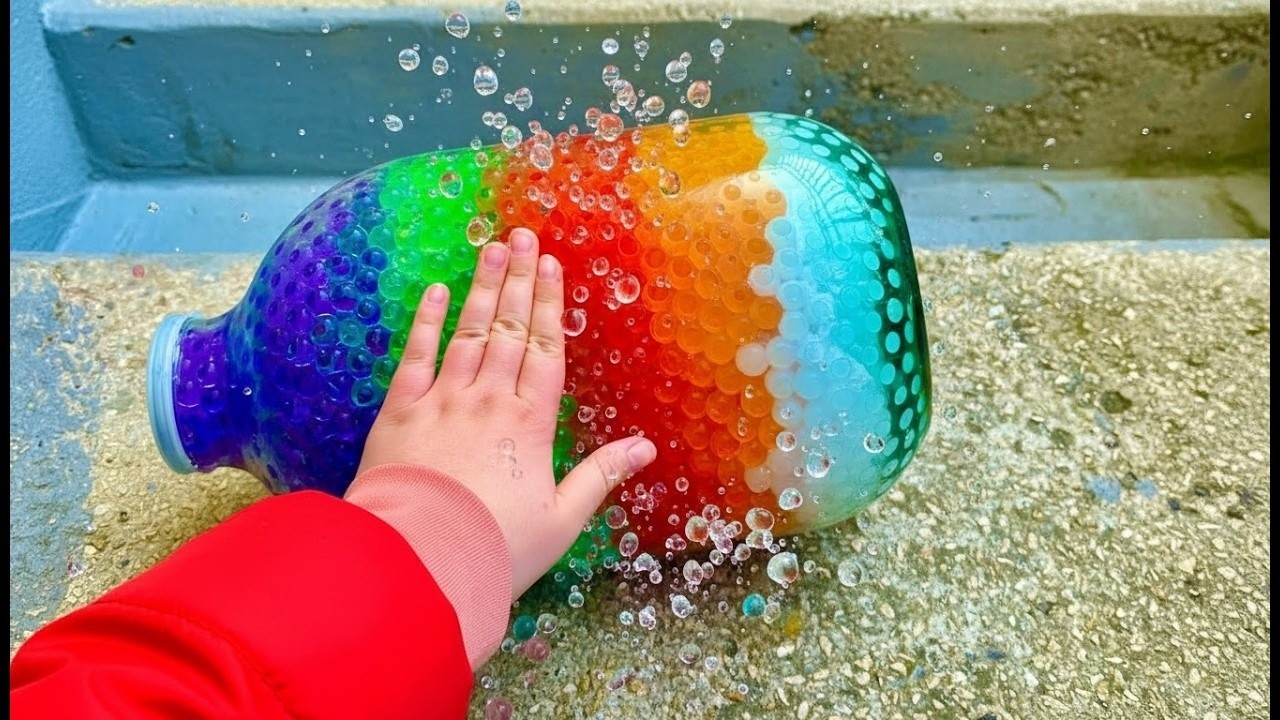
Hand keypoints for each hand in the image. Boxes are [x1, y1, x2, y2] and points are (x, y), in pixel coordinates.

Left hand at [354, 227, 657, 597]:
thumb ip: (601, 476)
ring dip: (482, 288)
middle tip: (523, 236)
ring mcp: (443, 401)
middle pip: (509, 330)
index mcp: (530, 424)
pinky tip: (437, 292)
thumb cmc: (497, 546)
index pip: (545, 351)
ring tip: (491, 248)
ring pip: (469, 333)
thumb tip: (646, 447)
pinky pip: (416, 356)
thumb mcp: (562, 520)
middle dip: (518, 281)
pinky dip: (427, 322)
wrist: (422, 560)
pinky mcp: (400, 413)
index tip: (552, 265)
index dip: (549, 305)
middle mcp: (489, 400)